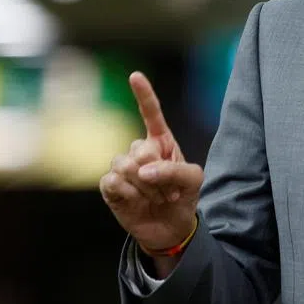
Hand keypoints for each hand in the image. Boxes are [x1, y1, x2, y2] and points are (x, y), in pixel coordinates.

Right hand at [99, 72, 203, 256]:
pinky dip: (129, 194)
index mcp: (161, 141)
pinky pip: (113, 182)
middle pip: (140, 148)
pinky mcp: (110, 186)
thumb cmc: (183, 196)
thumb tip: (143, 169)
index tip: (135, 76)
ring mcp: (123, 166)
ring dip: (146, 188)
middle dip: (158, 174)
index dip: (144, 94)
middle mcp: (139, 150)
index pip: (151, 113)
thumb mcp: (193, 180)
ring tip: (155, 198)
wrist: (170, 228)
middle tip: (167, 191)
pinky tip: (137, 202)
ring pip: (125, 165)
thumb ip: (174, 169)